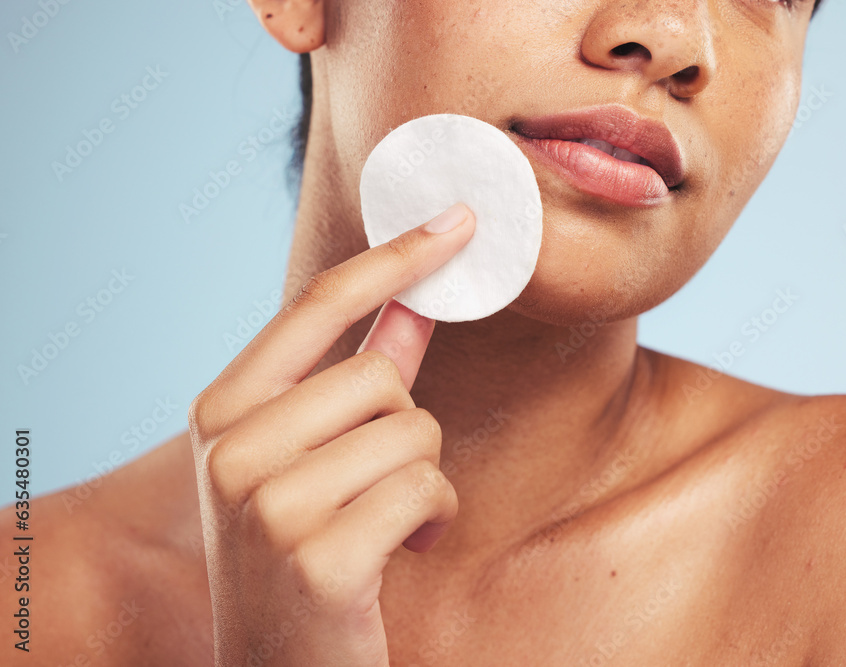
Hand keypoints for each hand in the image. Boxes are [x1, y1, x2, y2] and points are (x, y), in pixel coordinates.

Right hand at [188, 203, 474, 665]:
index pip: (317, 305)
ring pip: (413, 432)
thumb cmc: (299, 551)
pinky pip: (425, 490)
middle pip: (381, 377)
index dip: (395, 258)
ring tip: (380, 525)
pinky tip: (396, 555)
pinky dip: (432, 520)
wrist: (279, 666)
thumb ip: (355, 375)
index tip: (457, 221)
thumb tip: (413, 301)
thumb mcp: (308, 456)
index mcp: (221, 411)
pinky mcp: (318, 558)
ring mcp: (266, 505)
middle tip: (375, 485)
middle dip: (405, 430)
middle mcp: (229, 450)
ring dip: (420, 481)